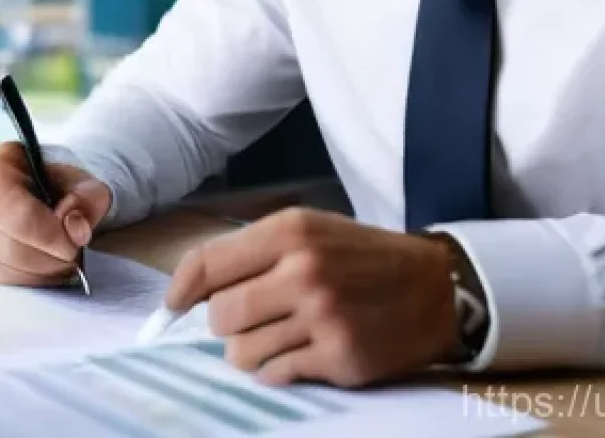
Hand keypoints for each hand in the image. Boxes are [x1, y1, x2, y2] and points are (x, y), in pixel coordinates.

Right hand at [0, 141, 112, 286]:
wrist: (35, 186)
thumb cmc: (54, 179)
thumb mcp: (80, 178)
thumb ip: (87, 199)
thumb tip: (77, 231)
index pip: (19, 217)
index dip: (52, 235)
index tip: (77, 240)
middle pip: (14, 250)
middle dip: (53, 256)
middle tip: (75, 247)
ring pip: (11, 274)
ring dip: (47, 272)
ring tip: (63, 252)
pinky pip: (11, 287)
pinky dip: (38, 281)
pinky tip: (50, 263)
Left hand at [165, 207, 459, 387]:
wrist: (432, 286)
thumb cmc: (358, 255)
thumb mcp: (307, 229)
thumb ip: (252, 251)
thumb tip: (191, 287)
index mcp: (288, 232)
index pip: (209, 262)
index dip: (182, 288)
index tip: (173, 306)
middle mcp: (302, 271)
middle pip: (220, 315)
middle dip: (223, 322)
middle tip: (246, 318)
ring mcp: (322, 318)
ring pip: (242, 352)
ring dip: (249, 350)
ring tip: (276, 336)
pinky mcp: (340, 358)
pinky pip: (275, 375)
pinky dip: (276, 370)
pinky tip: (298, 352)